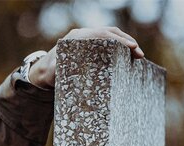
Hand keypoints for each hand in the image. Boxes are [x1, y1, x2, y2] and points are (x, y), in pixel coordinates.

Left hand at [28, 27, 144, 88]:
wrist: (44, 72)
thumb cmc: (48, 74)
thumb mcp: (49, 74)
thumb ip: (52, 72)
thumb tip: (55, 70)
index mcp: (76, 38)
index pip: (101, 34)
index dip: (117, 40)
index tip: (130, 47)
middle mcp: (83, 35)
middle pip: (109, 33)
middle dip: (127, 42)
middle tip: (139, 55)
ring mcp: (89, 39)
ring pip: (112, 36)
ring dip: (127, 44)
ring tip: (139, 56)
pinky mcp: (92, 46)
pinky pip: (109, 42)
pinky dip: (120, 48)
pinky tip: (130, 57)